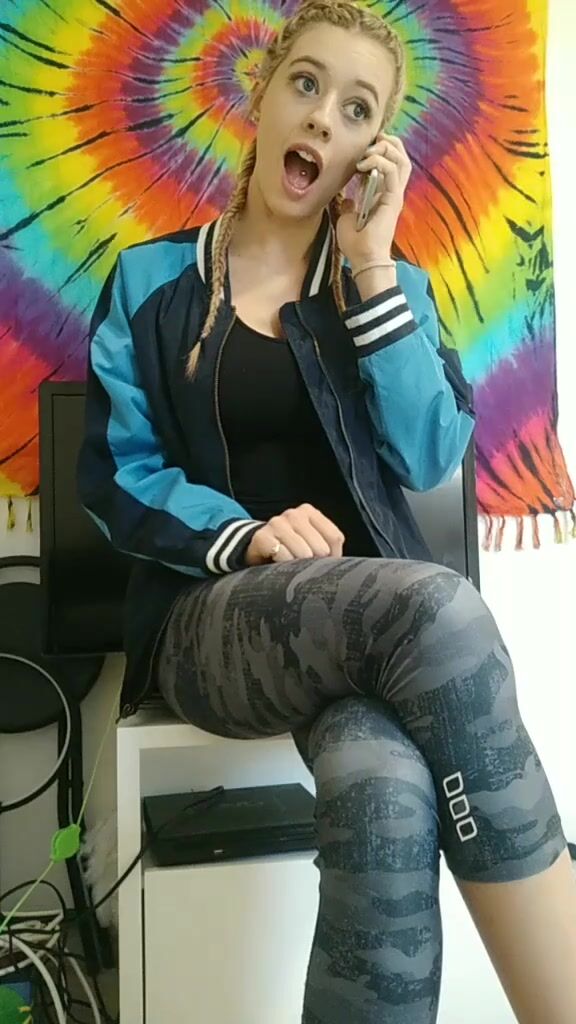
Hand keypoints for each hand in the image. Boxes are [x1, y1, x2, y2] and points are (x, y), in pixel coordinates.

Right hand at [245, 504, 344, 565]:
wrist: (258, 549)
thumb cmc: (290, 548)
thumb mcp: (310, 542)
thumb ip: (328, 546)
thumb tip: (339, 563)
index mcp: (309, 512)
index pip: (335, 537)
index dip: (333, 556)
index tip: (325, 563)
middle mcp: (294, 514)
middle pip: (321, 547)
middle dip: (317, 563)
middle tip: (309, 569)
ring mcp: (276, 523)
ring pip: (303, 551)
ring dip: (301, 565)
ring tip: (296, 568)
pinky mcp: (261, 537)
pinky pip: (282, 554)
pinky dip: (285, 563)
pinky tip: (281, 566)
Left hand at [336, 132, 411, 268]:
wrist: (363, 259)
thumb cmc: (356, 244)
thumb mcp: (346, 219)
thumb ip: (349, 205)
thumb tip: (346, 199)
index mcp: (383, 195)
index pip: (390, 164)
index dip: (381, 150)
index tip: (363, 147)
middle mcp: (393, 193)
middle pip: (401, 158)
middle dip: (389, 143)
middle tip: (373, 139)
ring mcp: (395, 195)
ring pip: (401, 161)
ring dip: (387, 149)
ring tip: (370, 149)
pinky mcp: (394, 199)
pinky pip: (392, 171)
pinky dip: (379, 161)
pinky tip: (364, 163)